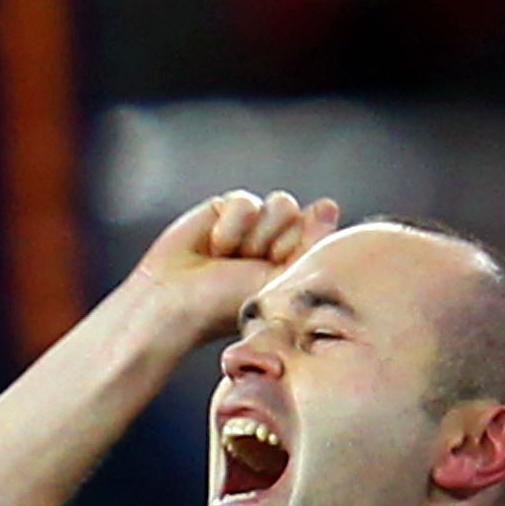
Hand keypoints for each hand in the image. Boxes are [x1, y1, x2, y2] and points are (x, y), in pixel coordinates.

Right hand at [132, 189, 338, 343]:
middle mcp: (278, 240)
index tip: (278, 271)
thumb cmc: (226, 304)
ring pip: (281, 203)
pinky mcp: (227, 209)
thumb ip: (309, 244)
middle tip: (251, 268)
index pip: (322, 232)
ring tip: (232, 258)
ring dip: (256, 235)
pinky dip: (232, 226)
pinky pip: (247, 201)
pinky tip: (215, 246)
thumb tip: (329, 203)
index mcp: (296, 262)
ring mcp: (254, 223)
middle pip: (303, 216)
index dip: (303, 247)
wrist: (175, 301)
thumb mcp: (279, 281)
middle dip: (277, 242)